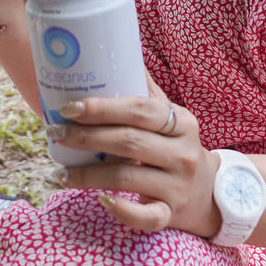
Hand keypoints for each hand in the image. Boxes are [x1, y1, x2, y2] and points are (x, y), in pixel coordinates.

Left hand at [55, 73, 220, 237]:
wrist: (210, 193)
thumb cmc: (177, 146)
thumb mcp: (170, 117)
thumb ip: (145, 91)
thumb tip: (113, 48)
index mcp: (180, 121)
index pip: (138, 109)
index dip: (102, 107)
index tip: (69, 107)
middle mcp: (182, 152)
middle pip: (128, 141)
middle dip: (86, 137)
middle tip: (55, 133)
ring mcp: (177, 185)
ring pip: (126, 178)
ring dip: (88, 175)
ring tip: (58, 171)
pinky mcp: (171, 214)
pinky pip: (145, 217)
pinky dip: (121, 210)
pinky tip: (99, 200)